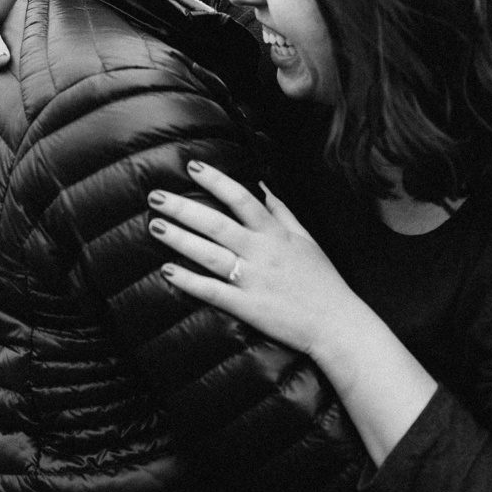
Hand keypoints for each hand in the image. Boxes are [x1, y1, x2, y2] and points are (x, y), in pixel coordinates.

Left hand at [148, 160, 367, 359]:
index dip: (216, 181)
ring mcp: (253, 279)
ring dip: (180, 239)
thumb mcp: (307, 240)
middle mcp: (262, 251)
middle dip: (184, 208)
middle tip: (156, 197)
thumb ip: (283, 213)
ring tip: (155, 226)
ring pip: (209, 254)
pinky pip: (212, 291)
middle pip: (216, 223)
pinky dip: (189, 281)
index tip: (192, 167)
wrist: (336, 324)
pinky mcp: (247, 306)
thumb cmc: (323, 281)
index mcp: (276, 233)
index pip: (241, 199)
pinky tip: (168, 271)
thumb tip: (265, 188)